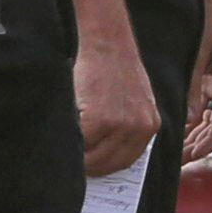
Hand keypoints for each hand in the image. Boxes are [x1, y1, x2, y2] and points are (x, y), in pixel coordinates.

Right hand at [77, 31, 161, 175]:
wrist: (107, 41)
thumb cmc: (113, 68)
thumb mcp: (132, 99)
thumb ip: (126, 126)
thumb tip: (103, 154)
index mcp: (150, 125)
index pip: (126, 161)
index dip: (105, 167)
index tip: (90, 171)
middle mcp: (140, 128)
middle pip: (109, 164)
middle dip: (89, 167)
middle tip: (72, 166)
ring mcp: (121, 125)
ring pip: (93, 158)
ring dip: (78, 159)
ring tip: (65, 153)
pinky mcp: (100, 119)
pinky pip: (81, 144)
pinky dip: (70, 144)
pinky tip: (61, 139)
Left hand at [183, 0, 211, 161]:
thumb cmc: (207, 20)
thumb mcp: (195, 58)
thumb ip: (191, 90)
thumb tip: (186, 121)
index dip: (210, 140)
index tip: (193, 155)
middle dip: (201, 140)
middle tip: (180, 158)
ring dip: (197, 129)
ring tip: (178, 146)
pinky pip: (208, 101)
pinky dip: (196, 114)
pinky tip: (180, 124)